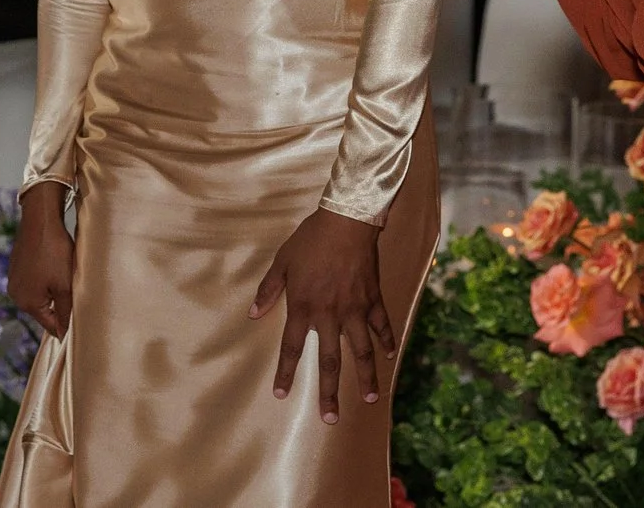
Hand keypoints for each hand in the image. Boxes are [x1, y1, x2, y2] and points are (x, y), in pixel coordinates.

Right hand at [7, 180, 75, 338]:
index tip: (82, 317)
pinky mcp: (16, 268)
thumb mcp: (65, 286)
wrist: (40, 220)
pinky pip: (33, 284)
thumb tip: (66, 336)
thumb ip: (66, 313)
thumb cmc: (54, 252)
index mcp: (28, 303)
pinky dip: (45, 280)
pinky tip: (54, 267)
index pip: (52, 327)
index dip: (68, 325)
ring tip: (65, 277)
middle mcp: (16, 295)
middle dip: (60, 306)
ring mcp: (14, 281)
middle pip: (45, 313)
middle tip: (75, 291)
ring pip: (40, 297)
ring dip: (53, 293)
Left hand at [251, 207, 395, 423]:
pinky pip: (381, 326)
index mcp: (304, 307)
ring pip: (361, 352)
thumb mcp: (282, 262)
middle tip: (330, 419)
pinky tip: (389, 356)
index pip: (292, 348)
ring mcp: (355, 310)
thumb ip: (269, 290)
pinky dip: (386, 341)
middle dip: (329, 392)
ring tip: (370, 399)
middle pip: (330, 361)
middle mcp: (330, 315)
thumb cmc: (310, 241)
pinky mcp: (373, 300)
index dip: (286, 373)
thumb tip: (254, 314)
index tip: (282, 395)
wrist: (345, 223)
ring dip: (366, 377)